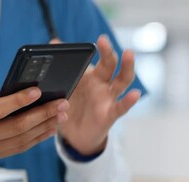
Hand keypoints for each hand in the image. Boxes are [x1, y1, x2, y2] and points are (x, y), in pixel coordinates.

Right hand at [0, 72, 69, 166]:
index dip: (17, 101)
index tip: (36, 91)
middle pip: (16, 127)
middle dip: (42, 114)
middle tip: (62, 103)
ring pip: (22, 140)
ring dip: (44, 127)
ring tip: (62, 114)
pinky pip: (19, 149)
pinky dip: (36, 139)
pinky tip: (50, 128)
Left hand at [58, 35, 140, 154]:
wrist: (73, 135)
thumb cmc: (71, 107)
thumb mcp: (65, 87)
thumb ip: (62, 66)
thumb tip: (54, 42)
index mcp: (93, 76)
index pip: (101, 59)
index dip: (103, 48)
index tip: (99, 39)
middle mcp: (103, 85)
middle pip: (111, 65)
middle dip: (109, 52)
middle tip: (103, 40)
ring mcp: (108, 99)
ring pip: (122, 81)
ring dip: (127, 67)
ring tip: (128, 54)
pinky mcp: (110, 115)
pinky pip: (121, 107)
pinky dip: (129, 101)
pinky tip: (134, 94)